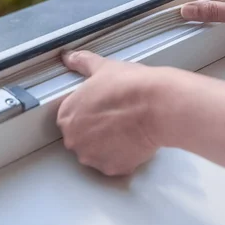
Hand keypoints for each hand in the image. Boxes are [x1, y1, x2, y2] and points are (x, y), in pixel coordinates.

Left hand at [57, 51, 166, 175]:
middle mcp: (73, 139)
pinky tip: (133, 141)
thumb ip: (82, 63)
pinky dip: (123, 156)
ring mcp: (92, 156)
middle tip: (116, 118)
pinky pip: (115, 164)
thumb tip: (70, 57)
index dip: (89, 112)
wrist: (157, 106)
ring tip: (126, 129)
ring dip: (108, 145)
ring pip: (97, 153)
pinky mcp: (112, 168)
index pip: (71, 118)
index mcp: (67, 115)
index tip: (103, 108)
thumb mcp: (103, 68)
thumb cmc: (130, 86)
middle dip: (96, 131)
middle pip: (82, 138)